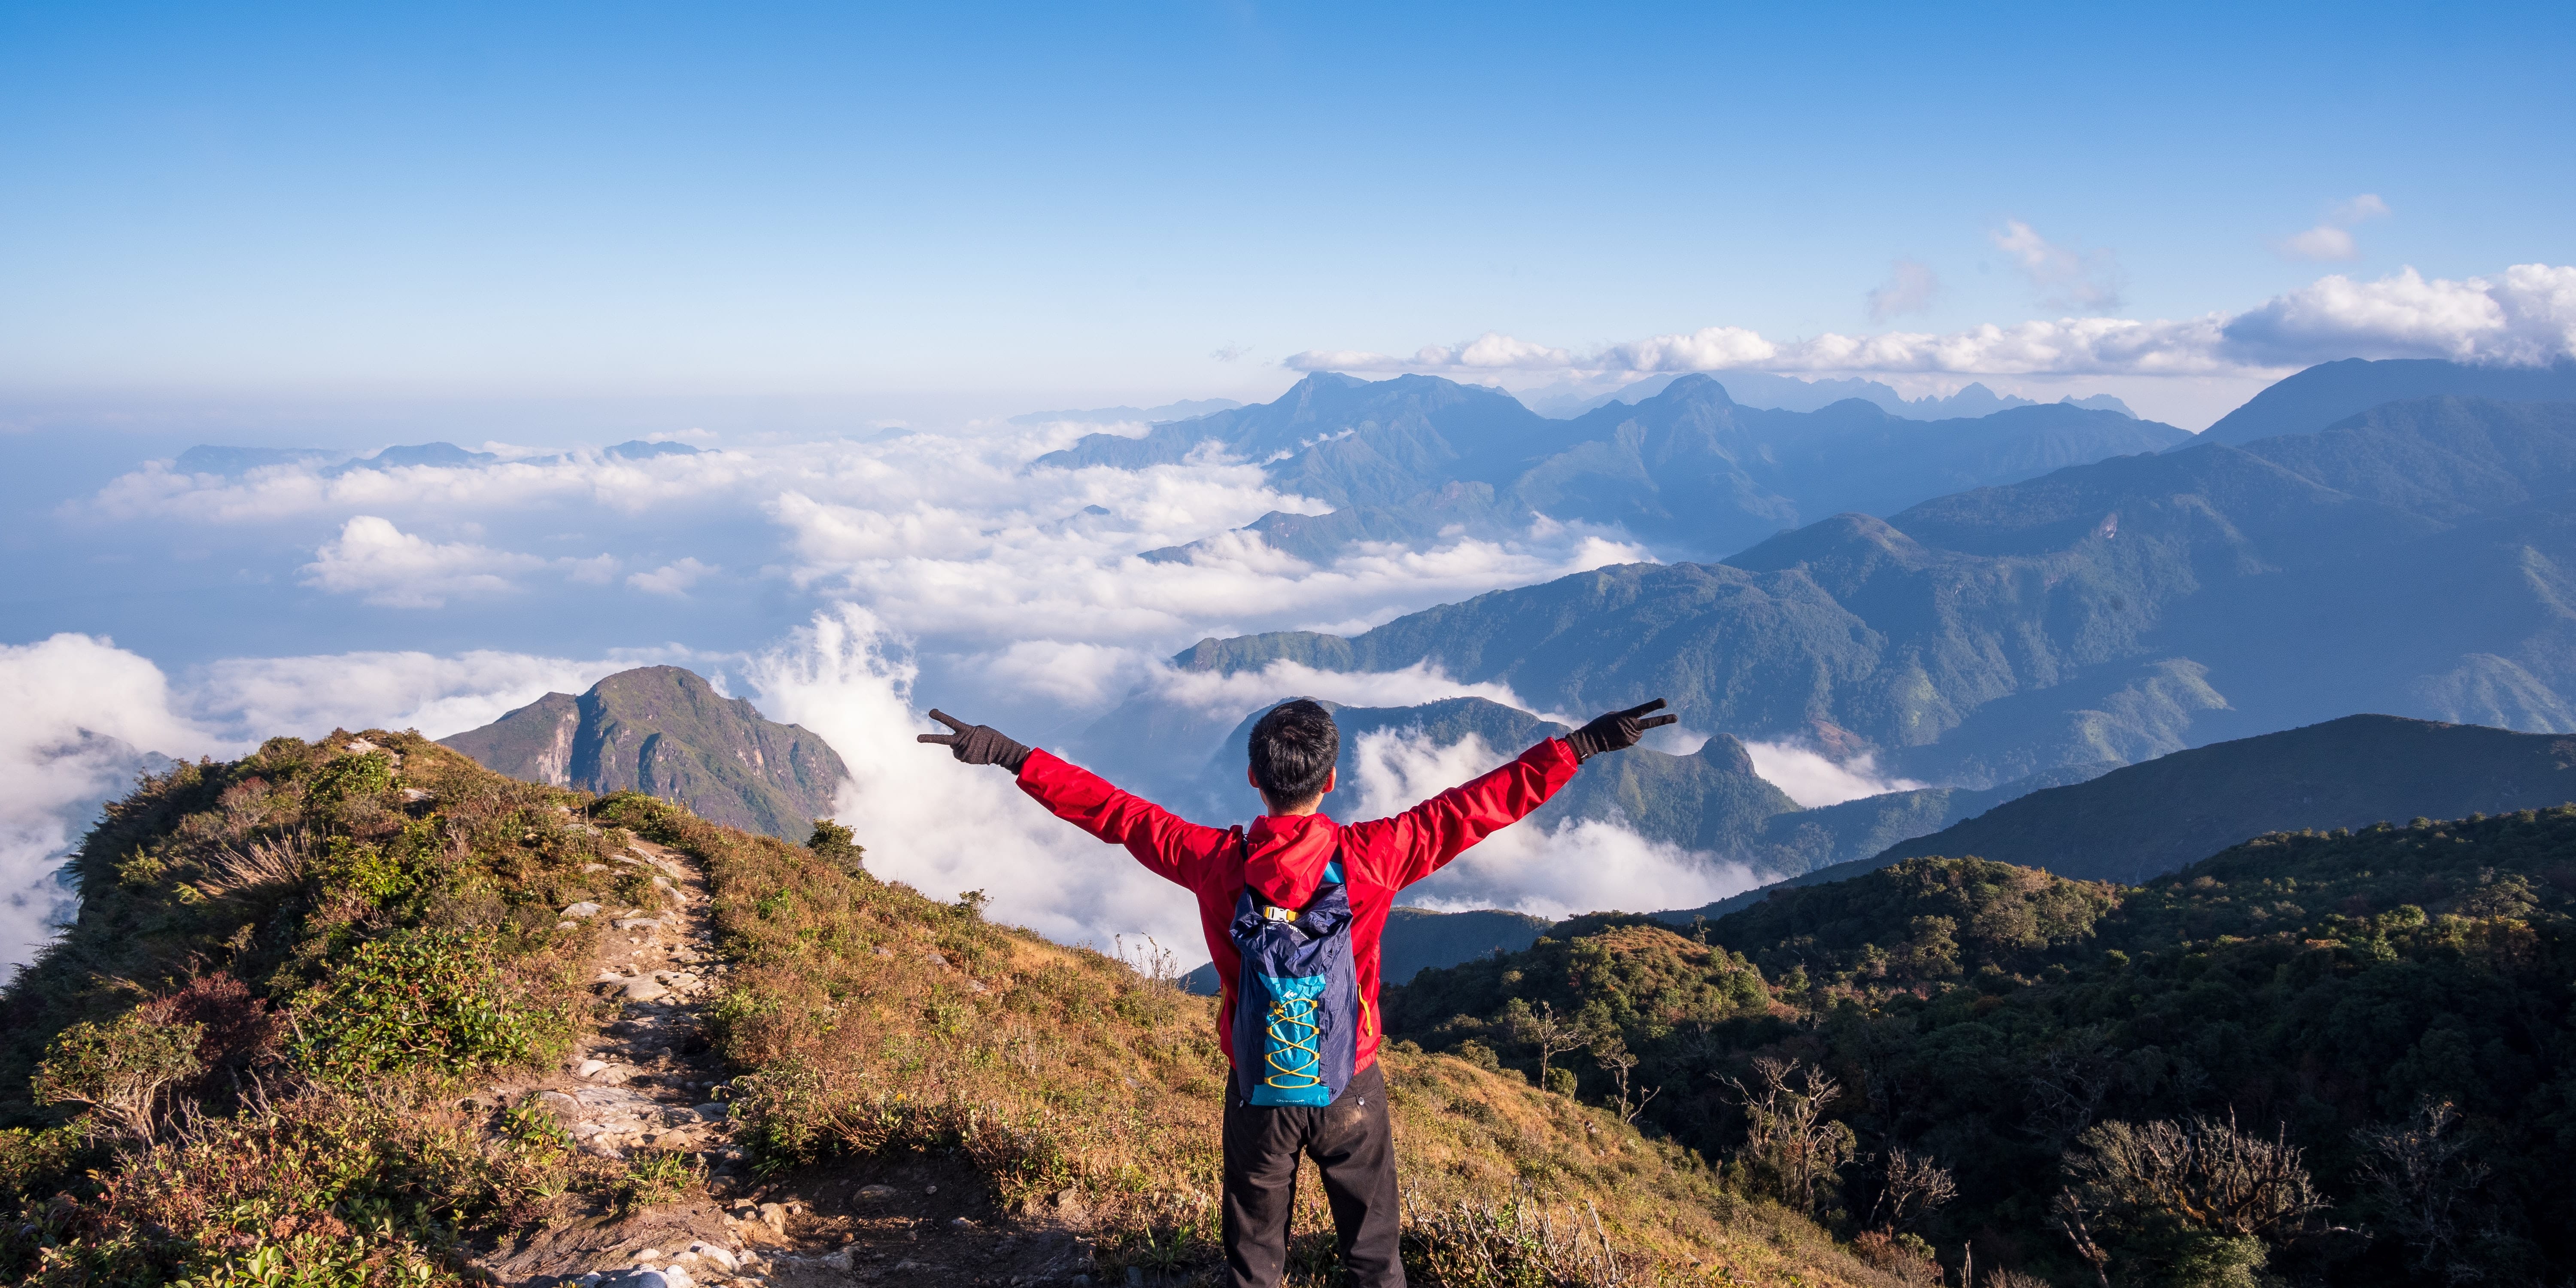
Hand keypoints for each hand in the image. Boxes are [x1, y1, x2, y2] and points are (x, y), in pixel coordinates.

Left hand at [917, 709, 1031, 770]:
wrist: (1001, 751)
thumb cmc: (991, 737)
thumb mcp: (978, 730)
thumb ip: (964, 733)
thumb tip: (955, 743)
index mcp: (966, 731)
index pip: (951, 722)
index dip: (941, 717)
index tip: (931, 712)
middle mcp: (961, 742)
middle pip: (942, 739)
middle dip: (929, 739)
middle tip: (917, 739)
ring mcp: (962, 752)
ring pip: (954, 748)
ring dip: (961, 746)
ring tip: (974, 746)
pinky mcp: (964, 759)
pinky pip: (960, 755)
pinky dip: (965, 753)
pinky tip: (975, 751)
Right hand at [1565, 699, 1676, 761]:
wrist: (1593, 740)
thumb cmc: (1602, 724)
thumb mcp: (1614, 715)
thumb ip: (1628, 717)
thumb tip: (1638, 724)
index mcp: (1626, 716)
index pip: (1643, 710)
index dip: (1654, 705)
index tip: (1664, 702)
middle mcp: (1632, 727)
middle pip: (1651, 723)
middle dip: (1664, 720)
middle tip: (1676, 717)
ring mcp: (1632, 737)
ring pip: (1640, 731)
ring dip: (1634, 729)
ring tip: (1620, 729)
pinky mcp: (1630, 744)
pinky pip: (1634, 737)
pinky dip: (1629, 735)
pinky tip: (1618, 735)